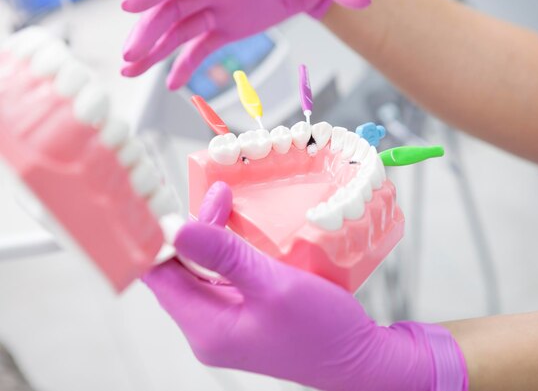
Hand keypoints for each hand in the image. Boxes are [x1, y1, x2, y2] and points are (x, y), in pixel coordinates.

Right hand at [121, 0, 370, 88]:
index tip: (130, 7)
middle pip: (172, 7)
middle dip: (150, 30)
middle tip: (129, 56)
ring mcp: (216, 6)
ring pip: (179, 29)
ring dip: (155, 50)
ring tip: (129, 72)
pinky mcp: (226, 27)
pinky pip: (200, 47)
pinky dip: (186, 65)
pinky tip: (171, 84)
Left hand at [143, 182, 467, 390]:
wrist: (360, 359)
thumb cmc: (323, 330)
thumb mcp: (274, 285)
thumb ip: (224, 255)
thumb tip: (175, 228)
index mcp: (206, 327)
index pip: (159, 276)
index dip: (160, 236)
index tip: (173, 198)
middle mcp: (210, 327)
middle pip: (181, 269)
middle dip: (196, 230)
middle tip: (221, 196)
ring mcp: (228, 321)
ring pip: (204, 269)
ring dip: (215, 237)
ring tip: (230, 206)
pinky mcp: (246, 313)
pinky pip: (226, 276)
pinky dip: (232, 250)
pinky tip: (247, 232)